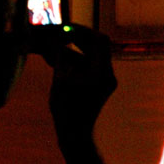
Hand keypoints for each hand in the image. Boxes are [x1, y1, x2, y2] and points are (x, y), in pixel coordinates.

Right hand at [36, 23, 116, 144]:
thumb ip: (59, 56)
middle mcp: (108, 74)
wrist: (75, 135)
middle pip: (98, 45)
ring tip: (56, 46)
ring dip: (75, 49)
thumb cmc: (66, 110)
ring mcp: (107, 79)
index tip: (65, 27)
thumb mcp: (59, 80)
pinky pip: (90, 65)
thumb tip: (55, 38)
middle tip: (61, 33)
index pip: (98, 40)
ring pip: (92, 55)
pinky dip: (76, 60)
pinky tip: (60, 59)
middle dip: (79, 37)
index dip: (82, 31)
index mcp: (101, 72)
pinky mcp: (101, 84)